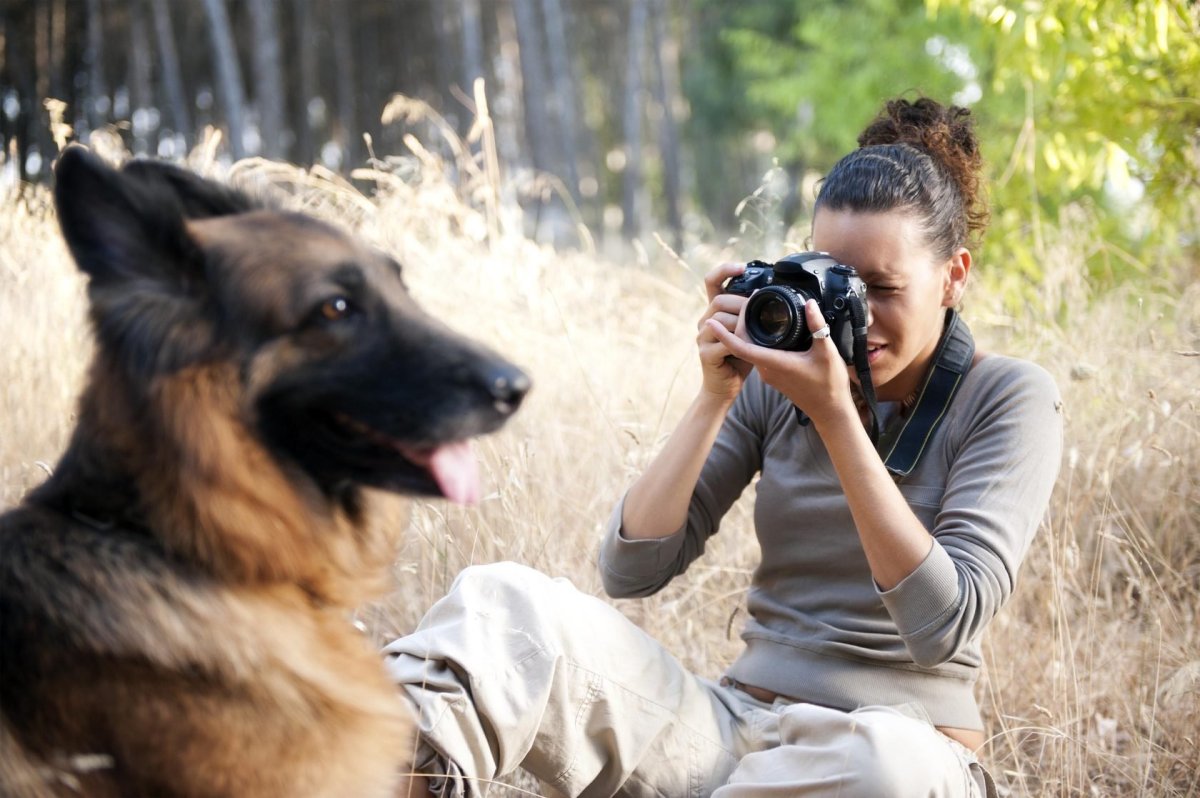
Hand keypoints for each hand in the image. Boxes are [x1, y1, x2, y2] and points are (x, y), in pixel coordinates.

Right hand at [697, 263, 752, 401]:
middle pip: (719, 300)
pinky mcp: (705, 354)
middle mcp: (704, 321)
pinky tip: (750, 349)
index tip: (742, 268)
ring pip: (721, 320)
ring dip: (742, 326)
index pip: (712, 281)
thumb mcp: (747, 331)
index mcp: (714, 311)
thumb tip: (764, 294)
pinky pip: (724, 342)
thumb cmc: (739, 358)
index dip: (724, 270)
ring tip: (756, 336)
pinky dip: (740, 344)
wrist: (726, 387)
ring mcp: (702, 337)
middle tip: (759, 314)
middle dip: (741, 305)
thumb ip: (750, 314)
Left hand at [705, 298, 854, 425]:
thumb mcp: (827, 352)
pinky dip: (755, 342)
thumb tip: (809, 304)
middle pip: (743, 345)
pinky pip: (758, 355)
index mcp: (775, 363)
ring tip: (746, 312)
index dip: (725, 335)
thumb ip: (817, 326)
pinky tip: (761, 329)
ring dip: (745, 334)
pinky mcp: (773, 376)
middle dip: (735, 326)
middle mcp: (766, 370)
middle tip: (736, 304)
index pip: (741, 348)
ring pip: (750, 350)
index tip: (712, 322)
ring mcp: (769, 374)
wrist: (829, 411)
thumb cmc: (829, 385)